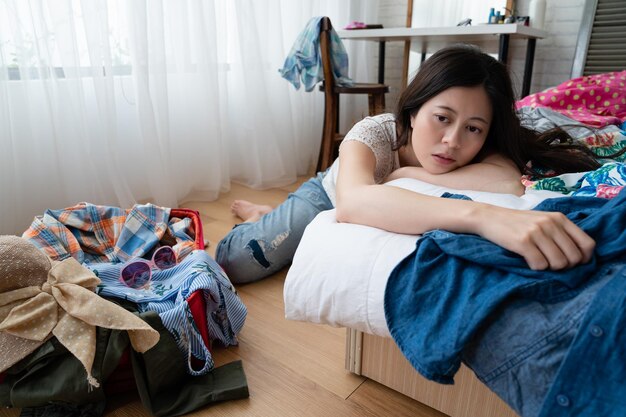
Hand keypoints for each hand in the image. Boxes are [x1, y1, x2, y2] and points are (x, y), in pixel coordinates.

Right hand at [477, 207, 594, 269]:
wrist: (488, 217)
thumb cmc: (516, 222)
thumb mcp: (542, 220)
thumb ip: (560, 232)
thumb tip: (578, 256)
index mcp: (559, 218)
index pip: (587, 244)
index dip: (584, 258)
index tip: (572, 263)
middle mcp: (550, 223)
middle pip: (574, 257)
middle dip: (564, 266)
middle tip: (550, 263)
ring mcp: (537, 232)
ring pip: (558, 263)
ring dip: (550, 268)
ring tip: (539, 261)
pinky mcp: (523, 241)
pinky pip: (540, 265)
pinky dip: (535, 268)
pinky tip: (528, 261)